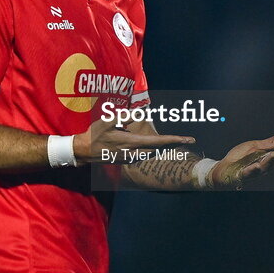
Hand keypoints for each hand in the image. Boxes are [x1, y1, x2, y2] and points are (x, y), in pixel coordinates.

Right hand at [73, 115, 194, 163]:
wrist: (84, 151)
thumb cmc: (95, 134)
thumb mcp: (108, 121)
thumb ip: (124, 117)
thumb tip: (138, 113)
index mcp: (132, 142)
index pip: (158, 141)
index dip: (174, 140)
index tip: (187, 139)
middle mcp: (134, 152)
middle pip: (159, 148)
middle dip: (174, 144)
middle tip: (189, 140)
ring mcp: (131, 157)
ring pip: (153, 152)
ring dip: (165, 147)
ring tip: (177, 142)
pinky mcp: (127, 159)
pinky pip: (145, 154)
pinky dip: (154, 149)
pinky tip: (159, 146)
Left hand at [209, 133, 273, 187]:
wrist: (224, 167)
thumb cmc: (240, 158)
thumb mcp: (256, 145)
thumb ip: (272, 142)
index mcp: (266, 159)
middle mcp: (262, 167)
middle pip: (273, 163)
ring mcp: (252, 172)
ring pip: (263, 168)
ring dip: (269, 162)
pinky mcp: (242, 175)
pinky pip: (248, 173)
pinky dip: (253, 169)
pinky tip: (257, 165)